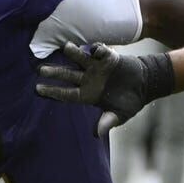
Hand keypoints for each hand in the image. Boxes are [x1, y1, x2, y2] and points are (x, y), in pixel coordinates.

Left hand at [35, 43, 170, 135]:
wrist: (146, 85)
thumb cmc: (130, 101)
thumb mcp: (120, 115)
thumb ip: (107, 122)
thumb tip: (96, 135)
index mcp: (87, 94)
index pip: (66, 94)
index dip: (53, 92)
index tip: (38, 90)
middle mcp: (87, 79)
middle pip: (68, 75)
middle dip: (55, 72)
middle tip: (40, 70)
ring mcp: (96, 67)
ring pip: (80, 59)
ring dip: (73, 53)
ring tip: (66, 47)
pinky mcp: (108, 57)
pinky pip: (100, 51)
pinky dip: (97, 49)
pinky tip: (94, 48)